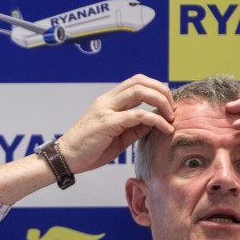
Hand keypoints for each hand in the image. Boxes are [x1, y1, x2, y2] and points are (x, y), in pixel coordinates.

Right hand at [58, 74, 175, 173]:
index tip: (168, 104)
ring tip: (171, 116)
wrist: (66, 158)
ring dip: (161, 101)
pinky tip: (165, 129)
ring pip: (139, 91)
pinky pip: (137, 115)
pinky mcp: (107, 123)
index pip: (136, 82)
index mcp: (108, 101)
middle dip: (162, 92)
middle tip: (173, 108)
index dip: (156, 88)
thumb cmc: (89, 149)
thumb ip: (135, 127)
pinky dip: (155, 120)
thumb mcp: (117, 136)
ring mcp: (106, 110)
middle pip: (140, 81)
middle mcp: (107, 101)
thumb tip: (155, 123)